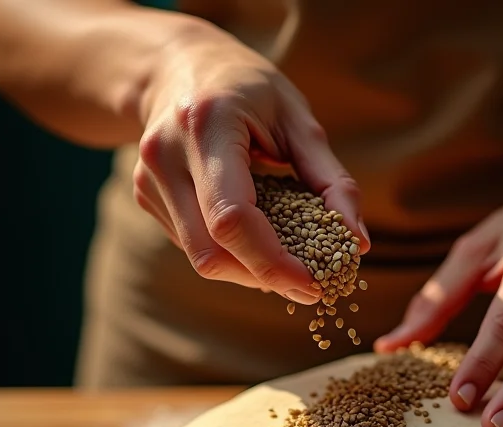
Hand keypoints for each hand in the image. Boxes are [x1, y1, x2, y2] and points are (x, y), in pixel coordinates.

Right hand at [133, 21, 368, 301]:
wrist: (175, 65)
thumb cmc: (248, 89)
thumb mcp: (298, 119)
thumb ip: (332, 181)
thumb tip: (358, 243)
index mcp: (206, 125)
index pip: (232, 219)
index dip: (274, 263)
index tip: (313, 285)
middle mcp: (166, 155)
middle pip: (212, 252)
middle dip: (265, 277)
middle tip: (307, 284)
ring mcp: (148, 179)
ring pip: (201, 259)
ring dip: (249, 273)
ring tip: (284, 262)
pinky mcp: (145, 196)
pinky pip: (193, 247)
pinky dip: (231, 256)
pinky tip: (253, 238)